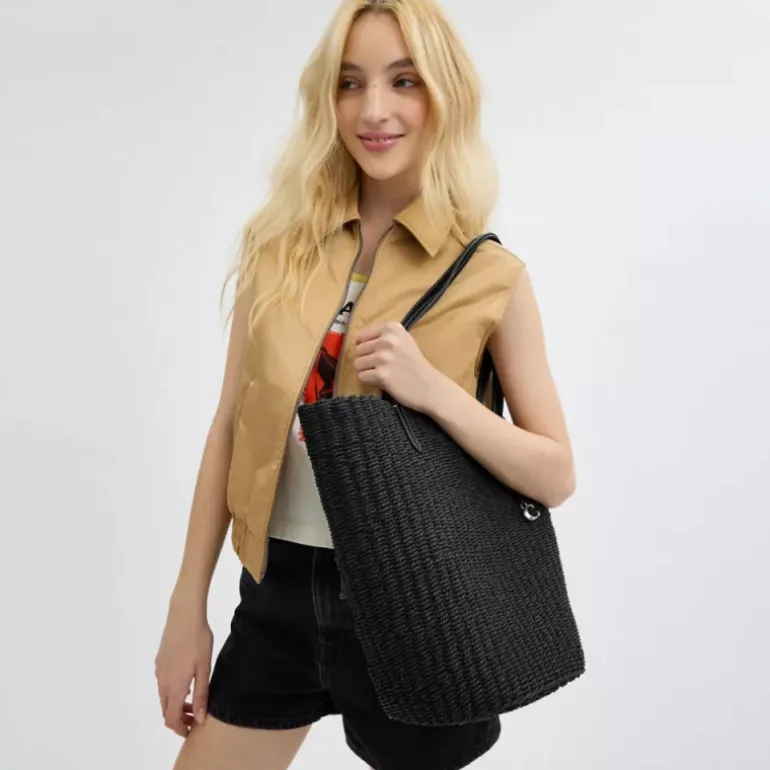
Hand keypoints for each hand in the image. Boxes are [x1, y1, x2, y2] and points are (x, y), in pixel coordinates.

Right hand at [155, 607, 212, 736]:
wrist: (184, 614)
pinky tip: (187, 680)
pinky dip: (173, 690)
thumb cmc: (198, 639)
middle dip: (179, 717)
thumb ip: (201, 694)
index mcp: (174, 686)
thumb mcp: (204, 668)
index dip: (179, 728)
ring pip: (164, 696)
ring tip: (195, 699)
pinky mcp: (159, 660)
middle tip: (196, 715)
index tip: (191, 730)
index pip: (171, 718)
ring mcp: (159, 670)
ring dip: (176, 703)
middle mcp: (162, 681)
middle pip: (166, 709)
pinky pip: (163, 683)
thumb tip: (199, 718)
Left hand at [354, 321, 442, 411]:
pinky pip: (362, 376)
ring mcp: (383, 357)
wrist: (430, 387)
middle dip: (366, 360)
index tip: (379, 355)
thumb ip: (384, 337)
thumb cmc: (415, 364)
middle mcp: (387, 340)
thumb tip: (358, 342)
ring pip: (358, 364)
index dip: (367, 348)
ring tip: (383, 374)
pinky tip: (383, 381)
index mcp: (392, 328)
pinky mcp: (381, 374)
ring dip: (367, 371)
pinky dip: (370, 381)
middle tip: (382, 367)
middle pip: (358, 350)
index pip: (362, 337)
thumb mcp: (404, 340)